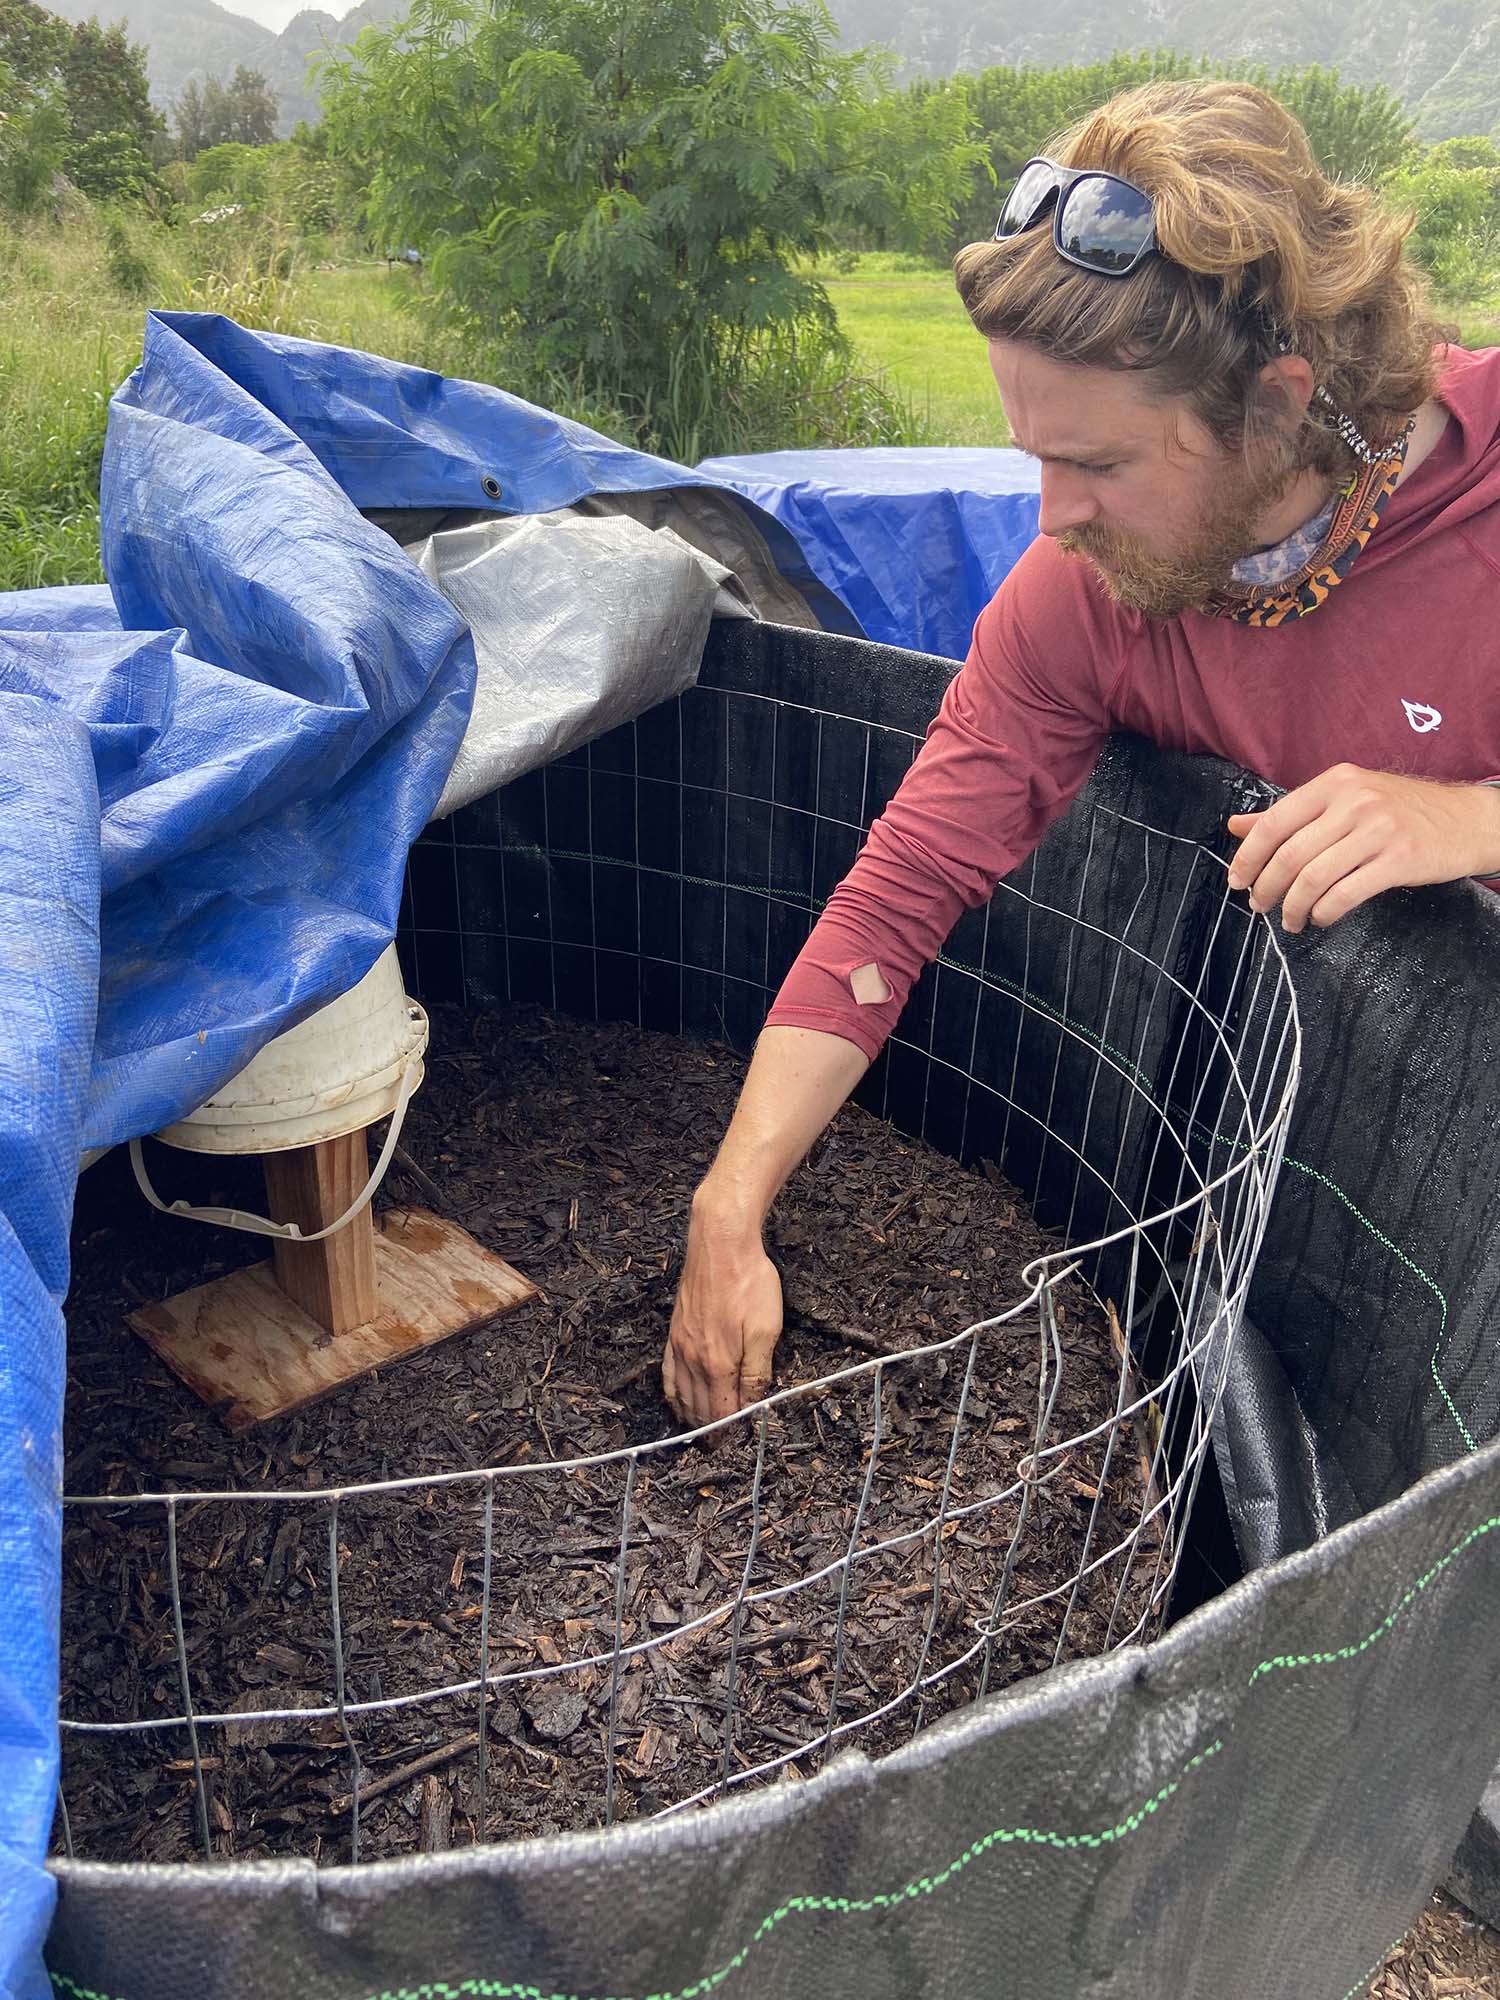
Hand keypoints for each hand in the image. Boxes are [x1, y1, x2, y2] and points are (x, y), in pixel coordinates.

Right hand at [663, 1209, 782, 1429]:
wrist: (720, 1243)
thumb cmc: (749, 1281)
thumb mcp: (767, 1328)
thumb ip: (757, 1371)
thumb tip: (751, 1404)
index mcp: (719, 1363)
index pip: (722, 1411)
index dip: (729, 1432)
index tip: (735, 1444)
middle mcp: (694, 1359)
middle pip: (700, 1407)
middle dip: (710, 1431)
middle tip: (719, 1447)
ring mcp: (680, 1345)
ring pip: (681, 1394)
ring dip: (690, 1417)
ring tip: (700, 1433)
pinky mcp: (675, 1331)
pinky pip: (668, 1372)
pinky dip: (671, 1393)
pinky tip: (675, 1400)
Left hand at [1226, 765, 1499, 932]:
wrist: (1466, 819)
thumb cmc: (1400, 810)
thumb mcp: (1344, 799)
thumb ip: (1289, 813)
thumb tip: (1236, 826)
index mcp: (1335, 783)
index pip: (1274, 822)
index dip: (1248, 856)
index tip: (1237, 880)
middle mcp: (1355, 801)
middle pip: (1290, 855)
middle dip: (1266, 888)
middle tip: (1259, 906)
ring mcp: (1378, 830)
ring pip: (1314, 878)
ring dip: (1292, 906)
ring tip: (1289, 919)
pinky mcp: (1399, 860)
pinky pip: (1345, 894)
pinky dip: (1323, 912)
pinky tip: (1319, 917)